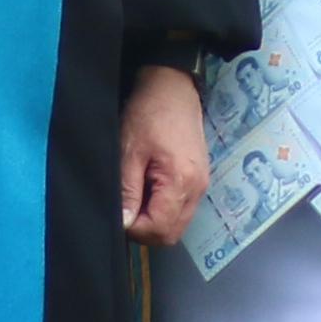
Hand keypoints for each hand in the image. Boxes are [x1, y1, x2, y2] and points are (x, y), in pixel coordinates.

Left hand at [120, 64, 209, 248]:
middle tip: (125, 209)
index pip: (160, 229)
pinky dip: (163, 210)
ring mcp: (201, 185)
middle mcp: (197, 189)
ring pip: (177, 224)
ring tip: (135, 197)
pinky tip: (147, 190)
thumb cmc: (148, 113)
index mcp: (181, 182)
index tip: (119, 213)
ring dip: (154, 221)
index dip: (135, 229)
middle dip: (145, 231)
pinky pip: (181, 210)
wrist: (172, 88)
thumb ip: (128, 190)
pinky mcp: (199, 180)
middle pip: (171, 233)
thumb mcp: (129, 151)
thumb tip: (124, 223)